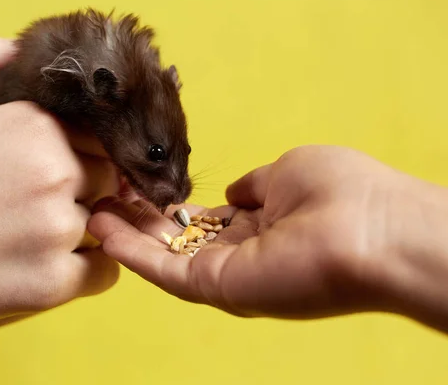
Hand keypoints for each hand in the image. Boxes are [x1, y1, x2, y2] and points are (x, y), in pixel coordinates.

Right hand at [0, 37, 118, 379]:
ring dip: (82, 231)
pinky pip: (104, 272)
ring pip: (105, 225)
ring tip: (36, 238)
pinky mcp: (54, 281)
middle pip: (106, 181)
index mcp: (36, 128)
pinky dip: (90, 270)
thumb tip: (18, 46)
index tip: (57, 175)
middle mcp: (55, 173)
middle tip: (41, 209)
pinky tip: (58, 264)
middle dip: (83, 192)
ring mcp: (57, 229)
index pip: (97, 139)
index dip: (81, 157)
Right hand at [88, 145, 447, 330]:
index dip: (169, 203)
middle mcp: (240, 252)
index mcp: (260, 223)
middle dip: (137, 219)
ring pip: (162, 257)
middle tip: (101, 197)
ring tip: (90, 212)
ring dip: (125, 236)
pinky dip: (131, 252)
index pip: (202, 219)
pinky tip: (103, 229)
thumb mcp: (289, 171)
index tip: (136, 184)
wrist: (368, 228)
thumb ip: (255, 185)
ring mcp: (226, 272)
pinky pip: (164, 271)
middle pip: (177, 239)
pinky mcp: (217, 287)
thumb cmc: (341, 191)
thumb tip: (235, 193)